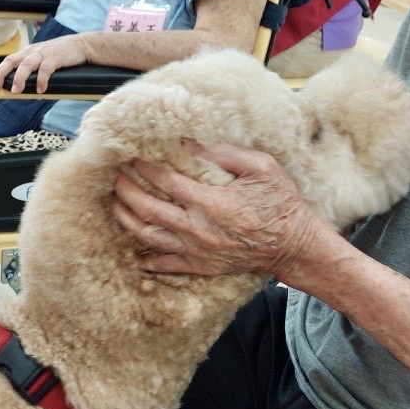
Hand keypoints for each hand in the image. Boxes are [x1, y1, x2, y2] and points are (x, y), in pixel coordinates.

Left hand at [0, 34, 86, 92]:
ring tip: (17, 91)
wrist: (81, 45)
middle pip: (12, 61)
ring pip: (26, 65)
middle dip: (2, 74)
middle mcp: (32, 51)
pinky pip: (45, 69)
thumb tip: (23, 90)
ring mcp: (43, 53)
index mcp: (27, 52)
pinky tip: (41, 90)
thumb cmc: (61, 55)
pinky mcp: (55, 57)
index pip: (8, 61)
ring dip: (20, 78)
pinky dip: (42, 80)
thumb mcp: (43, 60)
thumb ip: (33, 71)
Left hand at [111, 141, 321, 277]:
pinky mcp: (201, 266)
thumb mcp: (261, 167)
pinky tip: (135, 250)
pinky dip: (147, 258)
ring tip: (116, 204)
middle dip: (126, 191)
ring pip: (149, 237)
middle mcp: (198, 229)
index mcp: (211, 203)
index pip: (166, 182)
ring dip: (127, 219)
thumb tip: (191, 141)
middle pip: (148, 210)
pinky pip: (166, 264)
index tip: (133, 156)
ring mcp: (197, 251)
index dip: (145, 168)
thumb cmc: (280, 203)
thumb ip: (225, 153)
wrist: (293, 245)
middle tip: (116, 177)